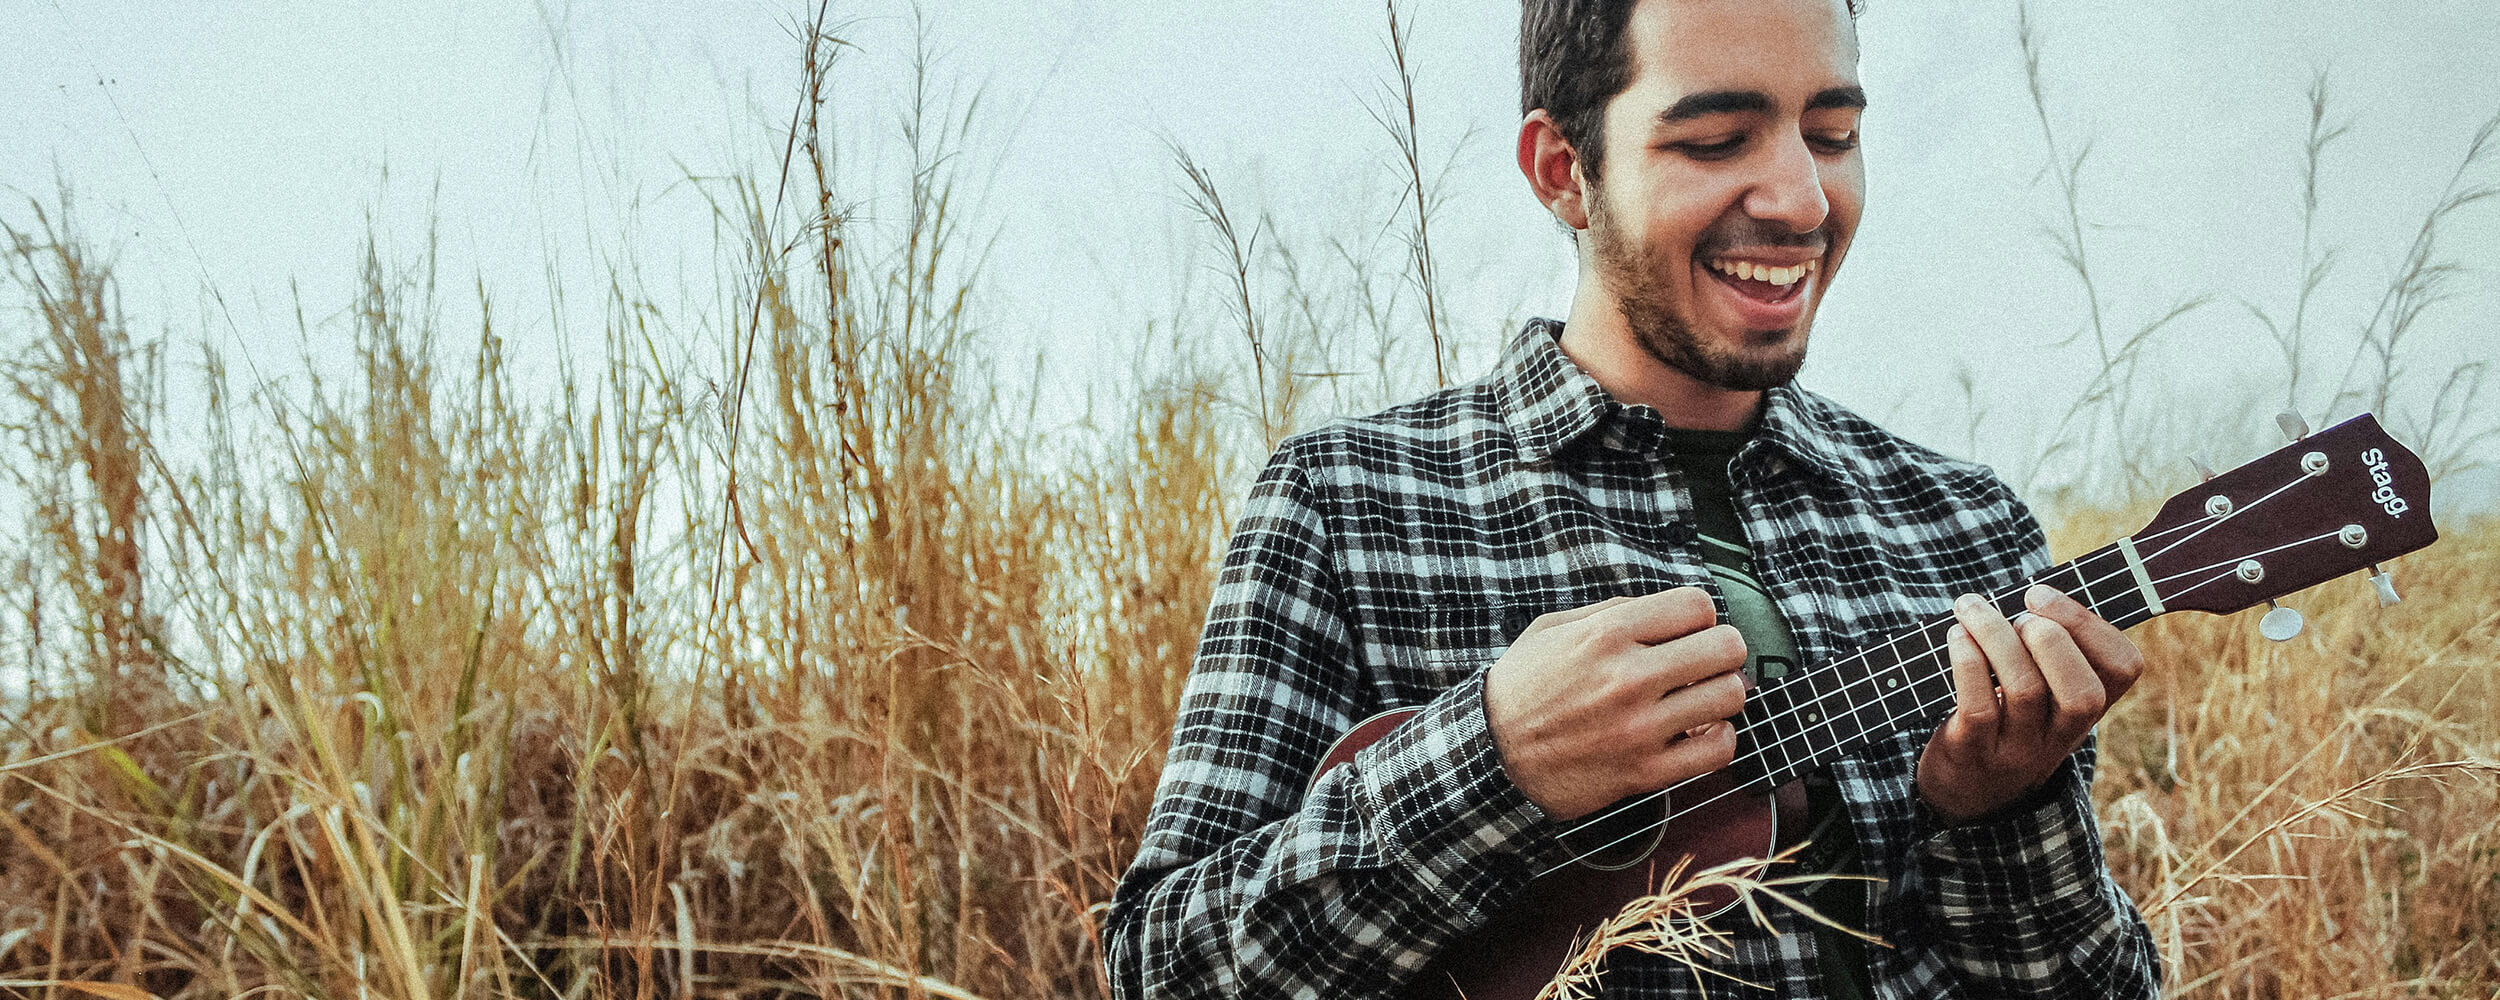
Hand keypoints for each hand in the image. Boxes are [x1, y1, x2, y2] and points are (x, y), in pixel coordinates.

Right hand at [1483, 587, 1748, 821]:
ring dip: (1720, 694)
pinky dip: (1717, 739)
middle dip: (1721, 651)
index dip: (1699, 617)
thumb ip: (1612, 612)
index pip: (1698, 606)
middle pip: (1727, 648)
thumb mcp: (1553, 629)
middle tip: (1704, 662)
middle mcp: (1628, 677)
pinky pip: (1719, 750)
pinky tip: (1696, 732)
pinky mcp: (1646, 771)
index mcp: (1607, 635)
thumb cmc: (1522, 689)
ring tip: (1699, 698)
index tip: (1687, 632)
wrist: (1492, 754)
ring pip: (1730, 696)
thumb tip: (1666, 611)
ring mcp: (1640, 727)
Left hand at [1916, 584, 2146, 824]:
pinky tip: (1956, 638)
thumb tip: (2034, 590)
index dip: (2091, 625)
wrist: (1964, 793)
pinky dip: (1968, 663)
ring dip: (1996, 636)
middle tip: (2017, 614)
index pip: (2123, 670)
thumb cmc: (2002, 718)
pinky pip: (1979, 708)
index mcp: (2086, 709)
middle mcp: (2061, 735)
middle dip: (2051, 638)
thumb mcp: (2041, 695)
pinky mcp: (1974, 753)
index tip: (2043, 595)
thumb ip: (2047, 650)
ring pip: (2025, 690)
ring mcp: (2019, 750)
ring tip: (1970, 609)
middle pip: (2083, 692)